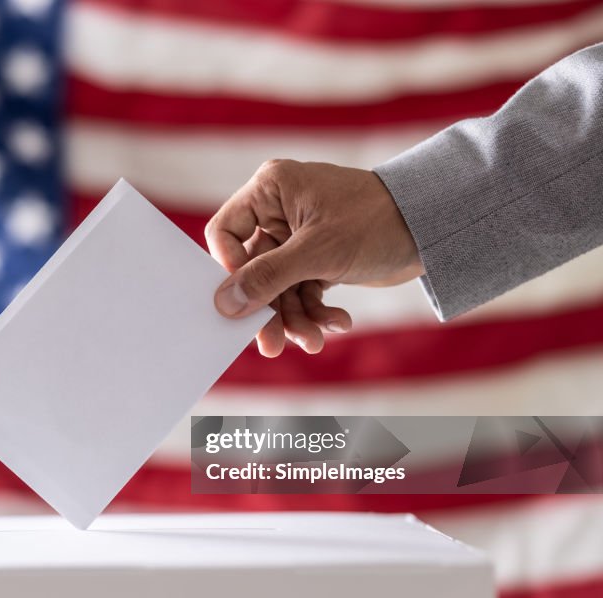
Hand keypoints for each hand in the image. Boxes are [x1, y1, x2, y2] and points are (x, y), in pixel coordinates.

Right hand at [205, 160, 423, 356]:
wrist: (434, 229)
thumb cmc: (376, 222)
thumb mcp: (316, 253)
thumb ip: (266, 278)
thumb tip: (224, 303)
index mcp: (270, 190)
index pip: (225, 233)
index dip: (230, 269)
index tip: (244, 300)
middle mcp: (279, 211)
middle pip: (253, 270)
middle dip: (269, 309)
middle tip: (272, 345)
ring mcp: (298, 237)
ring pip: (278, 287)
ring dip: (295, 318)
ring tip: (314, 340)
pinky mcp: (318, 258)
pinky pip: (302, 291)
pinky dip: (316, 311)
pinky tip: (337, 323)